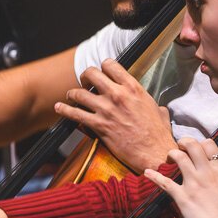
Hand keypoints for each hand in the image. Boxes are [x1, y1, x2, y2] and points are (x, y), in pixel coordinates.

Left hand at [56, 60, 176, 169]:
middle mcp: (118, 94)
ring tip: (71, 96)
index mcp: (133, 87)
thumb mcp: (158, 111)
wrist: (154, 153)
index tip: (101, 73)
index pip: (110, 65)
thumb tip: (157, 107)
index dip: (103, 67)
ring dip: (73, 94)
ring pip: (80, 93)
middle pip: (92, 73)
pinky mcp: (99, 125)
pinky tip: (59, 108)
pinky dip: (64, 110)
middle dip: (86, 76)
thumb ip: (151, 104)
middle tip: (85, 83)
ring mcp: (106, 109)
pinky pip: (75, 114)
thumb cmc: (158, 134)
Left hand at [143, 138, 217, 217]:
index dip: (200, 143)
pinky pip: (165, 182)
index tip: (195, 150)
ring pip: (179, 157)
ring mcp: (194, 183)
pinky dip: (154, 176)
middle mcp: (207, 173)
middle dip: (183, 142)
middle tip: (179, 148)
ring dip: (171, 155)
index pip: (209, 145)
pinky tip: (147, 172)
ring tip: (167, 158)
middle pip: (192, 145)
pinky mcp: (183, 197)